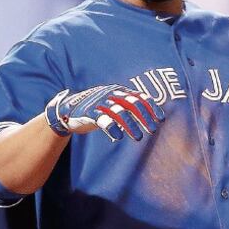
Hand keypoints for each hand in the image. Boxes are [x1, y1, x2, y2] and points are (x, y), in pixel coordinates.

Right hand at [44, 84, 164, 141]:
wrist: (68, 109)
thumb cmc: (97, 109)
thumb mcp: (114, 105)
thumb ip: (129, 108)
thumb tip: (150, 118)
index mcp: (119, 91)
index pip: (139, 97)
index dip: (152, 107)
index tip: (161, 119)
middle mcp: (111, 94)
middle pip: (132, 103)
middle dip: (144, 117)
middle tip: (153, 130)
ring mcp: (100, 102)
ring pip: (119, 112)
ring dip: (131, 125)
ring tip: (138, 138)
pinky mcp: (89, 113)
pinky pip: (103, 120)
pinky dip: (112, 128)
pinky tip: (119, 137)